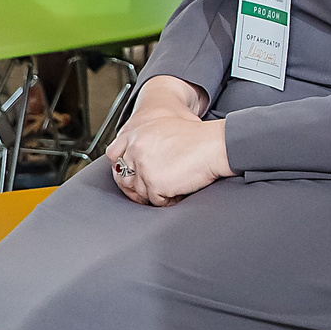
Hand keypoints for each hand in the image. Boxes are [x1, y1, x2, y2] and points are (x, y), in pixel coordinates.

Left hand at [106, 76, 224, 205]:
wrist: (215, 145)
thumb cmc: (199, 137)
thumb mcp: (166, 128)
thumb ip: (146, 141)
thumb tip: (138, 161)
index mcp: (136, 133)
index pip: (115, 154)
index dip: (123, 167)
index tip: (132, 175)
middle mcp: (135, 148)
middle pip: (124, 177)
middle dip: (138, 185)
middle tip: (155, 186)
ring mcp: (143, 166)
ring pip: (141, 192)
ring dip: (157, 193)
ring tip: (175, 184)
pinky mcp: (154, 183)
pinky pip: (156, 201)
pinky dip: (169, 199)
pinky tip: (181, 189)